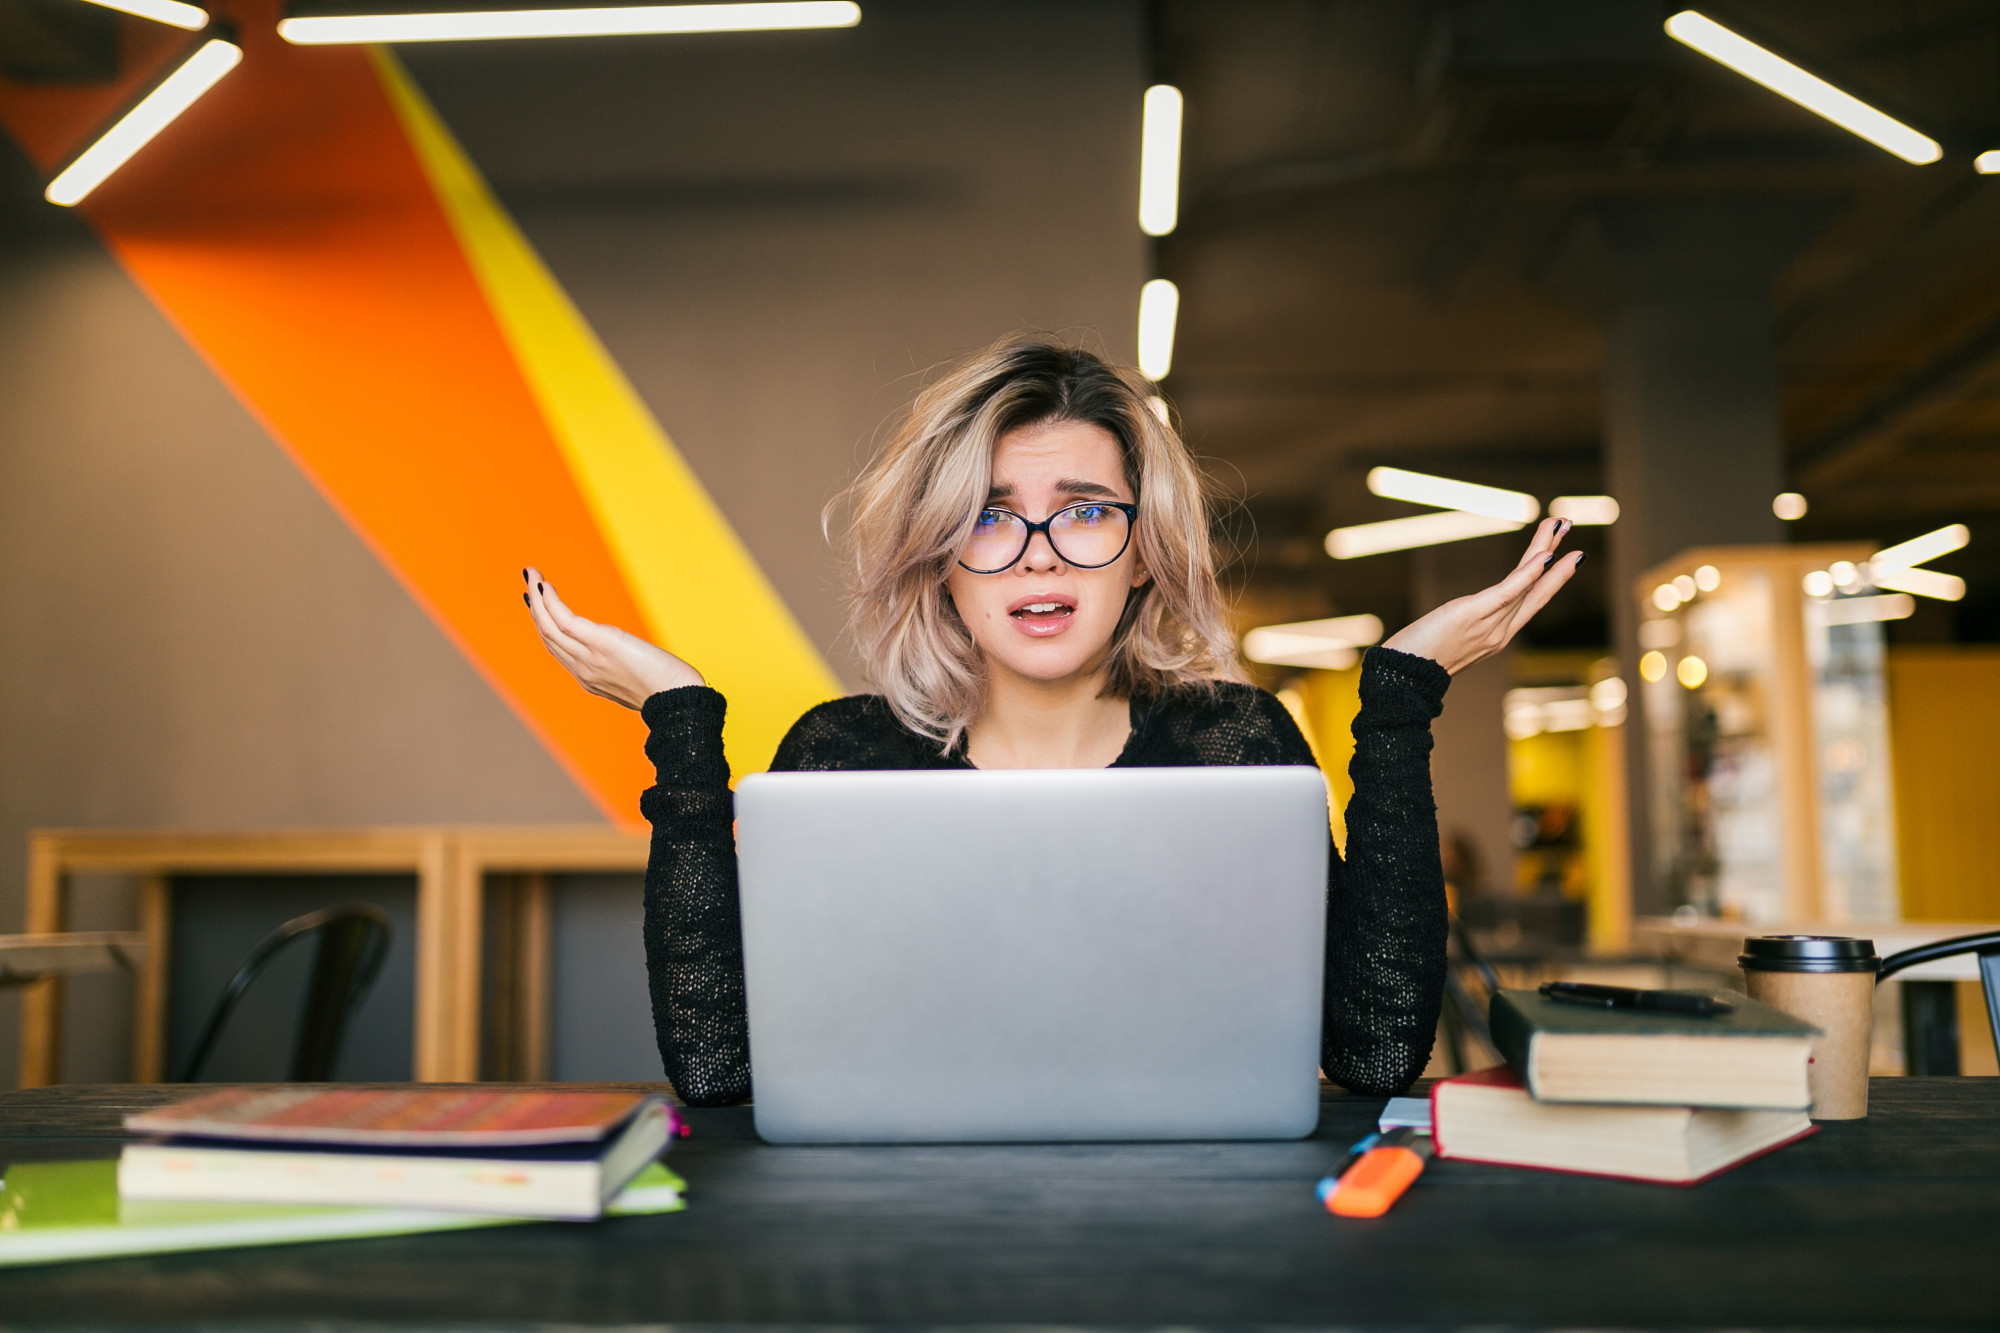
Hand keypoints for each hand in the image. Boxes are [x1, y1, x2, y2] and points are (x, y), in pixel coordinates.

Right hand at [522, 567, 703, 708]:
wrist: (678, 701)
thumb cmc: (670, 690)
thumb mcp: (638, 679)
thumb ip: (623, 667)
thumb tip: (627, 653)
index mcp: (590, 679)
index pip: (558, 649)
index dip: (544, 625)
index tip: (538, 604)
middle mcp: (583, 670)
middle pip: (548, 636)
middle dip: (536, 607)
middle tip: (529, 581)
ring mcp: (589, 659)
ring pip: (549, 627)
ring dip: (537, 598)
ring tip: (531, 574)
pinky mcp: (601, 644)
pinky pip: (565, 621)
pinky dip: (551, 602)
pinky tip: (546, 586)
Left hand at [1381, 517, 1581, 674]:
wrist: (1402, 678)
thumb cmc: (1415, 660)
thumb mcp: (1446, 642)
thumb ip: (1462, 629)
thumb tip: (1459, 617)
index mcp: (1496, 638)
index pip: (1530, 602)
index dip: (1551, 579)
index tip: (1567, 557)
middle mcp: (1499, 633)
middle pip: (1536, 590)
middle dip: (1556, 558)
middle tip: (1569, 526)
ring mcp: (1489, 626)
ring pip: (1525, 584)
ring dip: (1544, 550)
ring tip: (1559, 524)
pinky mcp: (1472, 616)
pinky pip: (1507, 593)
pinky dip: (1527, 575)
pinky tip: (1543, 556)